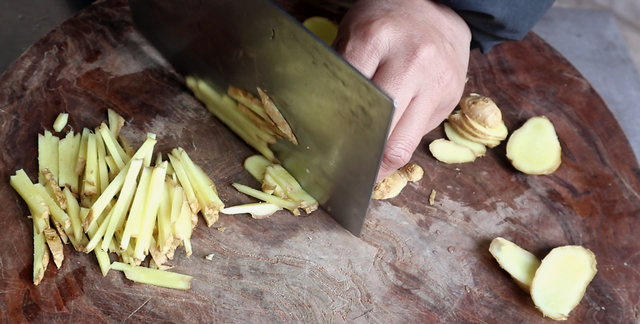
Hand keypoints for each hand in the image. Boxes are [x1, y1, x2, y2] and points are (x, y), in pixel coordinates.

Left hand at [334, 0, 471, 180]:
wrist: (438, 7)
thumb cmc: (386, 22)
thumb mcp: (353, 33)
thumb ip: (341, 72)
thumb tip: (323, 122)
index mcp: (374, 38)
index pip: (348, 101)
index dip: (334, 132)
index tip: (323, 153)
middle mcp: (411, 61)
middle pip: (381, 131)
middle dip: (360, 160)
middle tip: (344, 175)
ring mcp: (436, 81)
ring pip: (405, 144)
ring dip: (382, 163)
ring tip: (366, 173)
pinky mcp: (451, 97)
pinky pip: (420, 134)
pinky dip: (401, 142)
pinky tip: (389, 144)